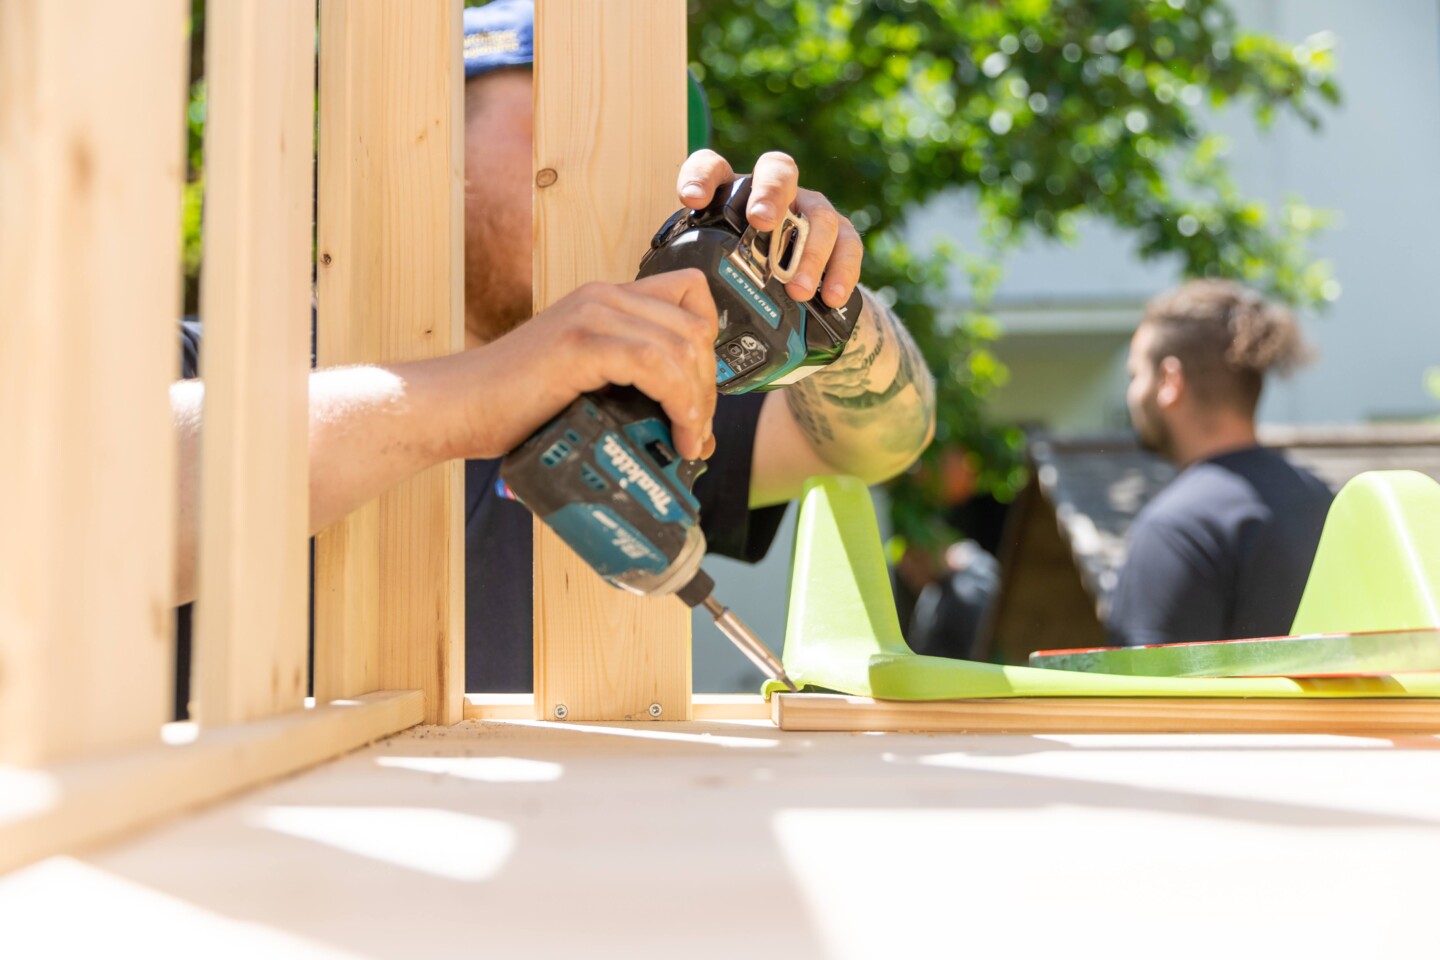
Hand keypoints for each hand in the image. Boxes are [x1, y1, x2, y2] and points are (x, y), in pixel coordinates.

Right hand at [454, 269, 719, 460]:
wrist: (457, 408)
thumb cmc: (515, 408)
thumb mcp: (585, 385)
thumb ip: (630, 390)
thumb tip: (691, 432)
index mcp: (607, 301)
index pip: (691, 297)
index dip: (709, 348)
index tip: (699, 397)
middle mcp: (604, 297)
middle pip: (695, 328)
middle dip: (708, 387)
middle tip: (696, 434)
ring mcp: (591, 316)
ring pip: (683, 345)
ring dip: (699, 401)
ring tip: (689, 441)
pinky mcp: (580, 343)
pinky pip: (655, 363)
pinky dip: (679, 401)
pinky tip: (678, 432)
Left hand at [676, 149, 862, 308]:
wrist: (787, 294)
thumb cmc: (738, 276)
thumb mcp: (713, 270)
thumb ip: (699, 273)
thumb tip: (678, 300)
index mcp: (732, 193)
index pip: (713, 168)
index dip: (701, 177)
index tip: (692, 200)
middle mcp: (773, 192)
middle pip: (777, 171)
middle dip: (770, 193)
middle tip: (761, 221)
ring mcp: (809, 209)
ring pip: (818, 214)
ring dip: (809, 253)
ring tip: (798, 291)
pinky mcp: (840, 234)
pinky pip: (848, 245)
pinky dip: (842, 272)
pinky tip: (832, 297)